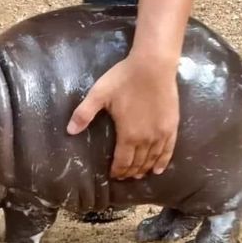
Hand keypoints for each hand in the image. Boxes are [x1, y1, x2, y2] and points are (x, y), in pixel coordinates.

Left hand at [66, 53, 178, 178]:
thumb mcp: (99, 94)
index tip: (113, 175)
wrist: (154, 65)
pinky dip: (163, 162)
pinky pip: (168, 150)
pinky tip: (159, 169)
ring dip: (144, 169)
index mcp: (128, 135)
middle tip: (124, 177)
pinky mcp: (172, 126)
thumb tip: (69, 131)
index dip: (118, 171)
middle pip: (138, 163)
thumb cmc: (125, 78)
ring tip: (138, 175)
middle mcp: (146, 139)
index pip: (122, 161)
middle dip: (129, 172)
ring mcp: (161, 134)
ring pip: (152, 159)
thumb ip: (84, 114)